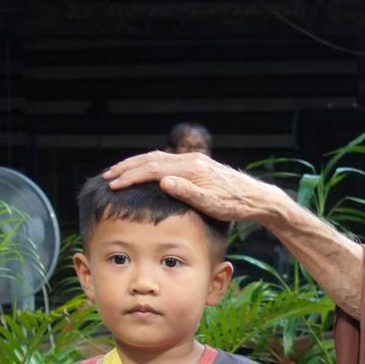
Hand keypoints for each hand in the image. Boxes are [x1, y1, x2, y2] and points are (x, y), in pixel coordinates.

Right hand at [102, 151, 288, 224]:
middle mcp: (191, 160)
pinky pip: (167, 161)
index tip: (114, 184)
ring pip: (158, 157)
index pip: (154, 169)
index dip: (132, 176)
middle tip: (107, 176)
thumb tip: (162, 181)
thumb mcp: (211, 204)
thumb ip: (187, 192)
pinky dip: (150, 164)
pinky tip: (143, 172)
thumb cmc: (235, 206)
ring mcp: (194, 161)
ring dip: (136, 164)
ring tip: (118, 173)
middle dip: (127, 167)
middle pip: (151, 158)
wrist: (257, 198)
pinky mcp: (197, 165)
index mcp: (191, 169)